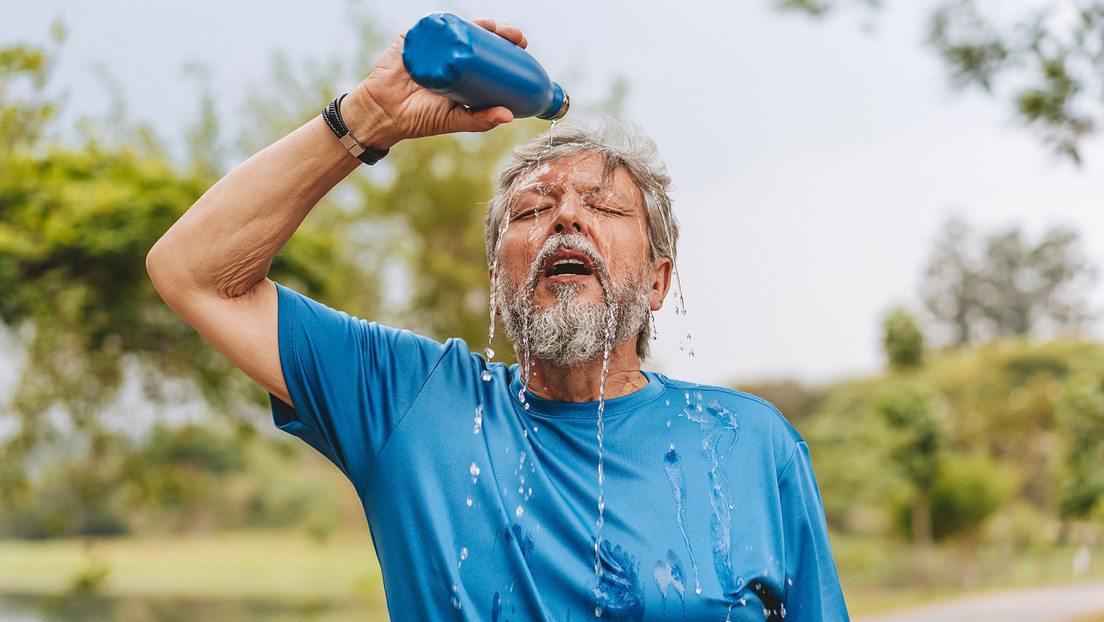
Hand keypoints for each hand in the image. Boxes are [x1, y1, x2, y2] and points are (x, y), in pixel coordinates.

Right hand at [343, 18, 526, 148]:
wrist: (384, 114)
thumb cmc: (419, 118)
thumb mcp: (455, 120)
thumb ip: (481, 120)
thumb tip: (510, 116)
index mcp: (462, 70)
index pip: (488, 53)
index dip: (506, 47)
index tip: (523, 48)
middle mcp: (449, 53)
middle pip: (479, 36)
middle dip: (500, 32)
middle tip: (516, 38)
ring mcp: (432, 44)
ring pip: (460, 28)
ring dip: (481, 24)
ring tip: (498, 29)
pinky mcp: (413, 38)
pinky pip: (431, 26)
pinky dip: (447, 22)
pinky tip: (465, 23)